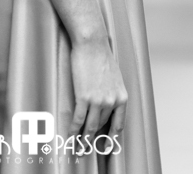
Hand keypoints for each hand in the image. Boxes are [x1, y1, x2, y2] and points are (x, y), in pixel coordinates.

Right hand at [68, 37, 127, 152]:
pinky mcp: (84, 97)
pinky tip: (70, 136)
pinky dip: (73, 130)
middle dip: (93, 137)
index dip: (112, 139)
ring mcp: (98, 101)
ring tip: (78, 148)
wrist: (92, 43)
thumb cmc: (101, 55)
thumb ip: (111, 93)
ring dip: (83, 140)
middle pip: (101, 125)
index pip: (119, 125)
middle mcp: (112, 102)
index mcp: (122, 97)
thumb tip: (104, 105)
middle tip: (86, 147)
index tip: (108, 148)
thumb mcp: (113, 77)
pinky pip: (78, 119)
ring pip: (90, 127)